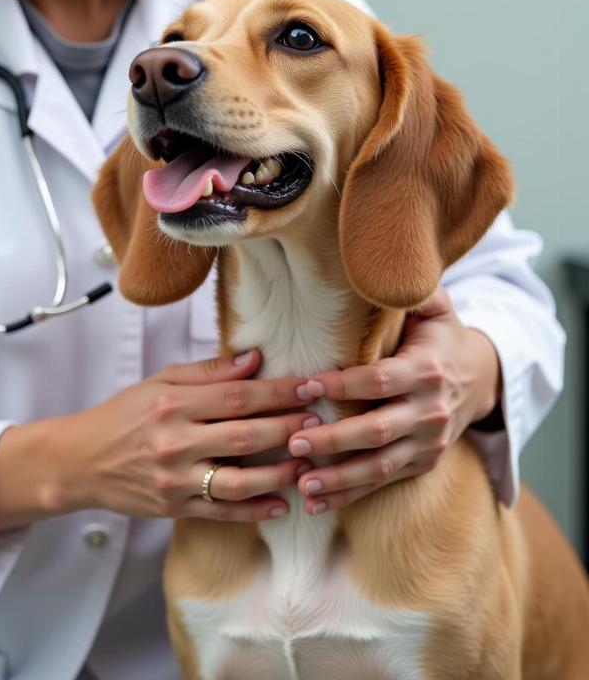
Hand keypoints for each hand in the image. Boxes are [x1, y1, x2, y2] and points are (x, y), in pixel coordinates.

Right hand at [50, 350, 316, 521]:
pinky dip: (255, 510)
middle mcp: (175, 441)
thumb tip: (255, 359)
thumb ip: (209, 372)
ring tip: (309, 463)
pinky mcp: (174, 508)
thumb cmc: (124, 415)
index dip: (280, 391)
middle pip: (246, 435)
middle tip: (320, 422)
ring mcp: (175, 479)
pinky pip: (222, 511)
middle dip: (289, 428)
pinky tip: (281, 504)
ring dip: (281, 472)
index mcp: (173, 403)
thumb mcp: (160, 381)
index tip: (310, 387)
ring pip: (240, 479)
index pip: (239, 395)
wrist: (81, 460)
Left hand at [288, 288, 501, 514]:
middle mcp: (429, 411)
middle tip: (292, 440)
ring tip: (301, 482)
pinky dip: (350, 495)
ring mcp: (428, 443)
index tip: (303, 386)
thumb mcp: (435, 308)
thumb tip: (382, 270)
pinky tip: (316, 501)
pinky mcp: (422, 464)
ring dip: (339, 478)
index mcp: (427, 371)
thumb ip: (411, 291)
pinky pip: (383, 482)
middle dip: (333, 440)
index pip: (379, 380)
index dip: (342, 385)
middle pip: (377, 431)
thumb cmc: (440, 338)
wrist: (480, 379)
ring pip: (380, 466)